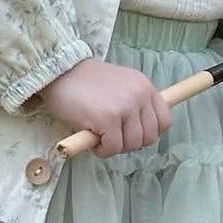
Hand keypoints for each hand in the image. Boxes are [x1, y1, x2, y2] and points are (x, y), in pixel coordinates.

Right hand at [37, 57, 173, 157]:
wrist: (58, 71)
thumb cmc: (83, 81)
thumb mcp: (118, 86)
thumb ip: (133, 103)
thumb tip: (138, 132)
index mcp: (144, 86)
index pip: (163, 120)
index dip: (147, 132)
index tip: (130, 132)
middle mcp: (139, 95)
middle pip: (149, 137)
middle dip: (129, 142)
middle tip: (111, 136)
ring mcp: (125, 107)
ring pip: (132, 144)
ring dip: (115, 147)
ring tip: (99, 136)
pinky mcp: (107, 119)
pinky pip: (113, 148)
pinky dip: (102, 150)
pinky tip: (91, 139)